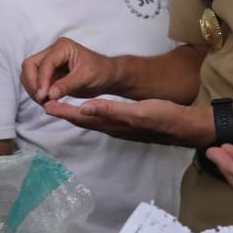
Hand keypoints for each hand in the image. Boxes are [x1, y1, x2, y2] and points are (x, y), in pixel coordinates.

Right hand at [21, 37, 119, 102]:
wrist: (107, 76)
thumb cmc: (100, 72)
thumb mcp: (85, 78)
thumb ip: (67, 85)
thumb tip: (49, 94)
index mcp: (63, 47)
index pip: (45, 63)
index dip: (42, 80)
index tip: (43, 96)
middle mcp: (53, 52)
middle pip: (30, 65)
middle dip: (33, 84)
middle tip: (42, 99)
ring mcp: (49, 62)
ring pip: (29, 74)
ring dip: (33, 89)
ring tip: (45, 102)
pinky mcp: (49, 73)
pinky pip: (35, 82)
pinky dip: (37, 92)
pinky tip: (46, 100)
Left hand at [43, 96, 204, 145]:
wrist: (185, 127)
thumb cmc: (164, 117)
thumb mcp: (138, 111)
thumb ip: (111, 110)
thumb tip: (85, 108)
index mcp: (113, 123)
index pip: (82, 117)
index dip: (64, 112)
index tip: (47, 105)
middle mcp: (114, 127)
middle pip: (84, 121)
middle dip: (65, 114)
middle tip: (48, 105)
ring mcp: (121, 128)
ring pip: (92, 121)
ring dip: (76, 115)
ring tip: (63, 108)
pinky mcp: (128, 124)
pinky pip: (102, 119)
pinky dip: (91, 115)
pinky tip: (92, 110)